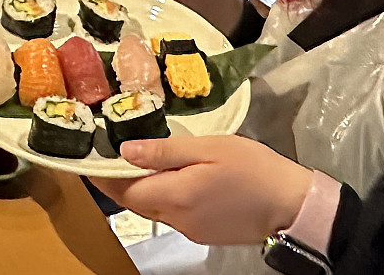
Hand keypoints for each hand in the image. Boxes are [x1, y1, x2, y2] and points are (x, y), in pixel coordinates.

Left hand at [88, 135, 314, 246]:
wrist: (293, 205)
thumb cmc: (254, 168)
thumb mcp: (210, 148)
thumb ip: (165, 151)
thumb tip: (124, 152)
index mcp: (176, 196)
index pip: (124, 191)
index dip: (104, 177)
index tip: (90, 160)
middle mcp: (177, 219)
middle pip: (135, 203)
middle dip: (120, 183)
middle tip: (111, 155)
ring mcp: (190, 230)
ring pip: (153, 210)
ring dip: (142, 190)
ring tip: (140, 163)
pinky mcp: (203, 234)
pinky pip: (172, 215)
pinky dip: (163, 198)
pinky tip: (172, 180)